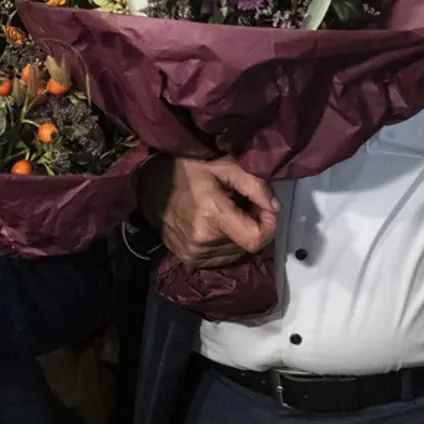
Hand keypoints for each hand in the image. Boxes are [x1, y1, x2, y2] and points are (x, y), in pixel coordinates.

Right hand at [141, 157, 278, 267]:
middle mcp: (202, 240)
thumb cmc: (186, 169)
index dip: (268, 224)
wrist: (148, 184)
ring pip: (236, 252)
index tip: (263, 207)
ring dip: (238, 234)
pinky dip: (224, 242)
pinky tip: (214, 223)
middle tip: (241, 203)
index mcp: (212, 215)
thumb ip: (254, 184)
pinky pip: (221, 257)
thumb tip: (274, 207)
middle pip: (248, 244)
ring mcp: (193, 253)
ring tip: (226, 211)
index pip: (257, 239)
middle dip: (252, 224)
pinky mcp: (188, 258)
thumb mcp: (223, 165)